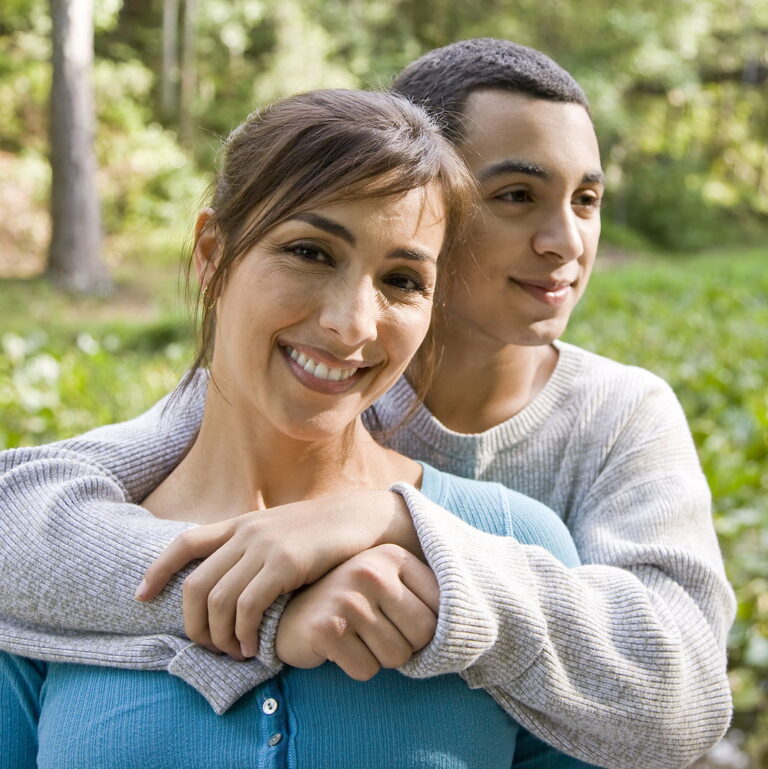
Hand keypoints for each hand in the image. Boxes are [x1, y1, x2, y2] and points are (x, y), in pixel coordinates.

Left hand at [134, 490, 421, 658]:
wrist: (362, 518)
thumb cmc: (322, 533)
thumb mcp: (279, 532)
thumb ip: (252, 548)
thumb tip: (228, 580)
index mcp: (241, 524)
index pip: (184, 543)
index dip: (158, 570)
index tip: (142, 596)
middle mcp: (246, 532)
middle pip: (196, 585)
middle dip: (194, 625)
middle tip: (209, 647)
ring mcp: (265, 546)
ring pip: (218, 601)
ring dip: (221, 637)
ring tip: (235, 652)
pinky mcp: (286, 562)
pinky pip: (248, 607)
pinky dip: (244, 634)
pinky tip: (254, 647)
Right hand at [275, 543, 438, 679]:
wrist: (291, 612)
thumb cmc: (351, 602)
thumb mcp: (388, 584)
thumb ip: (424, 594)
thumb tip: (471, 622)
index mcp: (393, 556)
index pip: (440, 609)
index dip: (423, 626)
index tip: (399, 619)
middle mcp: (371, 571)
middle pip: (422, 635)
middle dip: (404, 645)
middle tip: (376, 631)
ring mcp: (348, 598)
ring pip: (396, 657)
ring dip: (378, 657)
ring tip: (356, 635)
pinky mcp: (328, 629)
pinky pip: (366, 670)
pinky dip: (355, 667)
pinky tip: (339, 646)